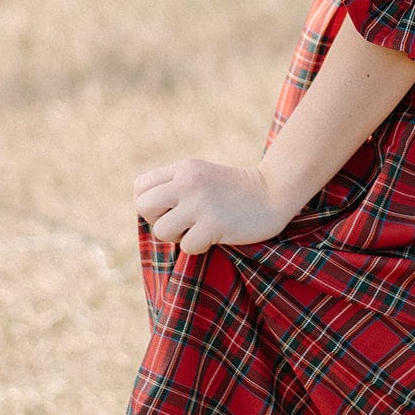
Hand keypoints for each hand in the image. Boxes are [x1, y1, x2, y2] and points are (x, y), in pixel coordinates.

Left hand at [134, 159, 292, 255]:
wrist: (274, 192)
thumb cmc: (234, 190)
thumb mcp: (201, 175)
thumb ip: (174, 185)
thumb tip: (143, 208)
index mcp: (184, 168)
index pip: (140, 186)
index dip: (151, 203)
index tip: (171, 208)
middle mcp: (188, 181)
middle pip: (143, 206)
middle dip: (158, 220)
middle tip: (181, 221)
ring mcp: (201, 203)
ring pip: (161, 230)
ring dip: (178, 237)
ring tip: (198, 229)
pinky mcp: (214, 224)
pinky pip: (187, 246)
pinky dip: (199, 247)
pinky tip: (216, 236)